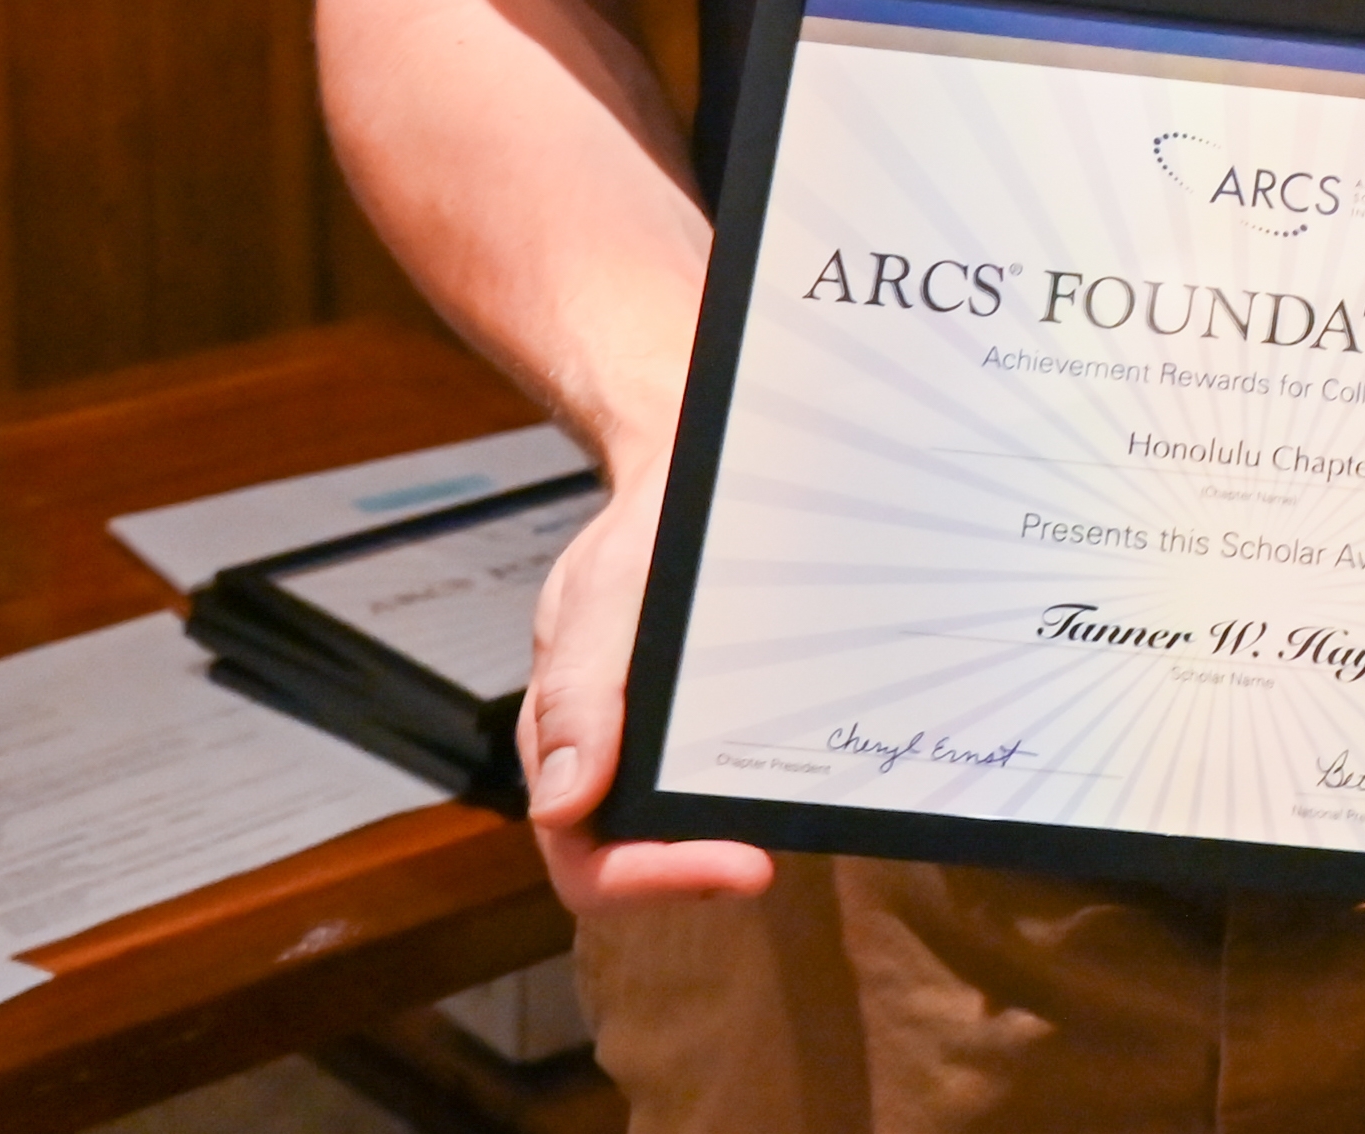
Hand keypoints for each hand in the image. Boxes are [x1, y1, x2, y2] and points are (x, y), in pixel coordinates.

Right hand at [519, 473, 773, 910]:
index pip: (588, 861)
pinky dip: (753, 790)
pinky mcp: (700, 732)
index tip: (740, 867)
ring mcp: (652, 751)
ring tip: (796, 815)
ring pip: (680, 831)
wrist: (682, 484)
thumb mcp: (602, 594)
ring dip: (731, 834)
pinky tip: (803, 770)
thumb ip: (578, 692)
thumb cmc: (636, 536)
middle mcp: (604, 762)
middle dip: (698, 871)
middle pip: (637, 862)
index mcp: (562, 743)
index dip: (655, 880)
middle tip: (770, 855)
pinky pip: (716, 781)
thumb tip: (563, 804)